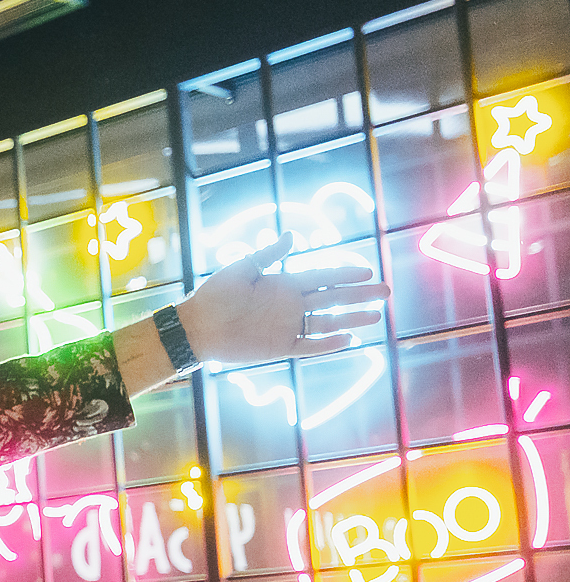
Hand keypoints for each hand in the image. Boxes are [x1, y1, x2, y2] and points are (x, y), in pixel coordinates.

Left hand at [179, 233, 388, 364]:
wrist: (197, 326)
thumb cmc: (215, 294)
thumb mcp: (242, 268)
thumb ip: (268, 255)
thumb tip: (291, 234)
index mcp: (283, 283)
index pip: (322, 277)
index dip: (345, 273)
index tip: (368, 270)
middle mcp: (290, 304)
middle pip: (332, 298)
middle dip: (359, 295)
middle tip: (386, 291)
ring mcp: (288, 326)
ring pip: (327, 322)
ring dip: (351, 319)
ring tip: (376, 315)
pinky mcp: (280, 347)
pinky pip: (310, 345)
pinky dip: (328, 343)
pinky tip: (349, 339)